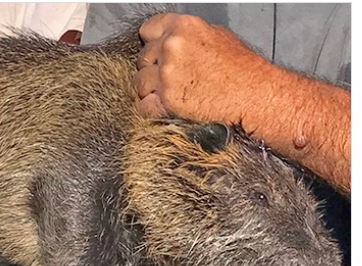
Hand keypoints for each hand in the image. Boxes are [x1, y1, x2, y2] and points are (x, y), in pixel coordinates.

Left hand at [134, 13, 271, 120]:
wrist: (255, 96)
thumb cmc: (243, 69)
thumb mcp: (218, 36)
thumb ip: (189, 36)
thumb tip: (174, 39)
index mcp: (184, 28)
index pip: (148, 29)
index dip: (151, 41)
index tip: (154, 50)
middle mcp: (172, 48)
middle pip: (143, 57)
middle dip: (152, 67)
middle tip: (168, 76)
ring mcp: (167, 75)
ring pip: (139, 82)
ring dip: (149, 89)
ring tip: (169, 92)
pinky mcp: (167, 101)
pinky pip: (143, 105)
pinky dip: (151, 109)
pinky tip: (165, 107)